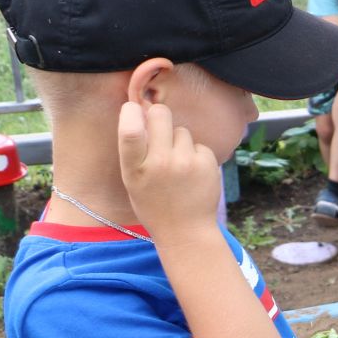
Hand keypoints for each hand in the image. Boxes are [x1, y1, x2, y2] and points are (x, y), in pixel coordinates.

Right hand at [116, 101, 220, 240]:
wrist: (186, 230)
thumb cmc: (154, 204)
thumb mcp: (133, 181)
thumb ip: (135, 150)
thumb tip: (141, 111)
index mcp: (135, 169)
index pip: (130, 133)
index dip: (131, 113)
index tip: (133, 107)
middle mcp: (160, 163)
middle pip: (161, 115)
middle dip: (159, 115)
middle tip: (159, 125)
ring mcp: (186, 162)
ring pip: (182, 131)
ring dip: (179, 141)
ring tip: (177, 164)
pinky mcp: (207, 163)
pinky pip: (199, 145)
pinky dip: (195, 154)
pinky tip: (192, 173)